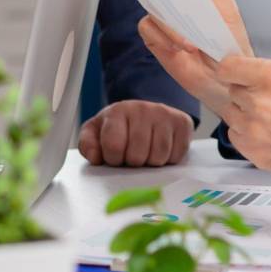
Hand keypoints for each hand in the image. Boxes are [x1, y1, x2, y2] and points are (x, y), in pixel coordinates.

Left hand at [79, 100, 193, 166]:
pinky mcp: (182, 122)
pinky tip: (160, 149)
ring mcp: (164, 114)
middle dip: (132, 162)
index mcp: (118, 111)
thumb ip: (88, 144)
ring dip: (150, 163)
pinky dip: (168, 160)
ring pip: (158, 157)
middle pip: (137, 155)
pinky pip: (176, 155)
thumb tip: (96, 157)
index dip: (113, 159)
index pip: (114, 146)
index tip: (115, 155)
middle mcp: (143, 108)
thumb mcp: (96, 132)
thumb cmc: (118, 127)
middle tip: (131, 155)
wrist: (144, 113)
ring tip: (145, 153)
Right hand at [136, 0, 252, 117]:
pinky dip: (164, 37)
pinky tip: (180, 48)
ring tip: (190, 39)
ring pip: (152, 4)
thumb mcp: (227, 12)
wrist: (224, 81)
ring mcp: (165, 15)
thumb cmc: (230, 44)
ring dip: (170, 22)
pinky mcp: (155, 36)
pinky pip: (148, 27)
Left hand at [216, 55, 270, 202]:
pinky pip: (237, 137)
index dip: (232, 70)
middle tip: (270, 99)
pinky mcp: (256, 153)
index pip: (227, 68)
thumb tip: (248, 69)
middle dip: (247, 92)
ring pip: (232, 115)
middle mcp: (260, 104)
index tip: (234, 73)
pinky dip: (249, 135)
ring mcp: (256, 131)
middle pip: (232, 91)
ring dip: (247, 114)